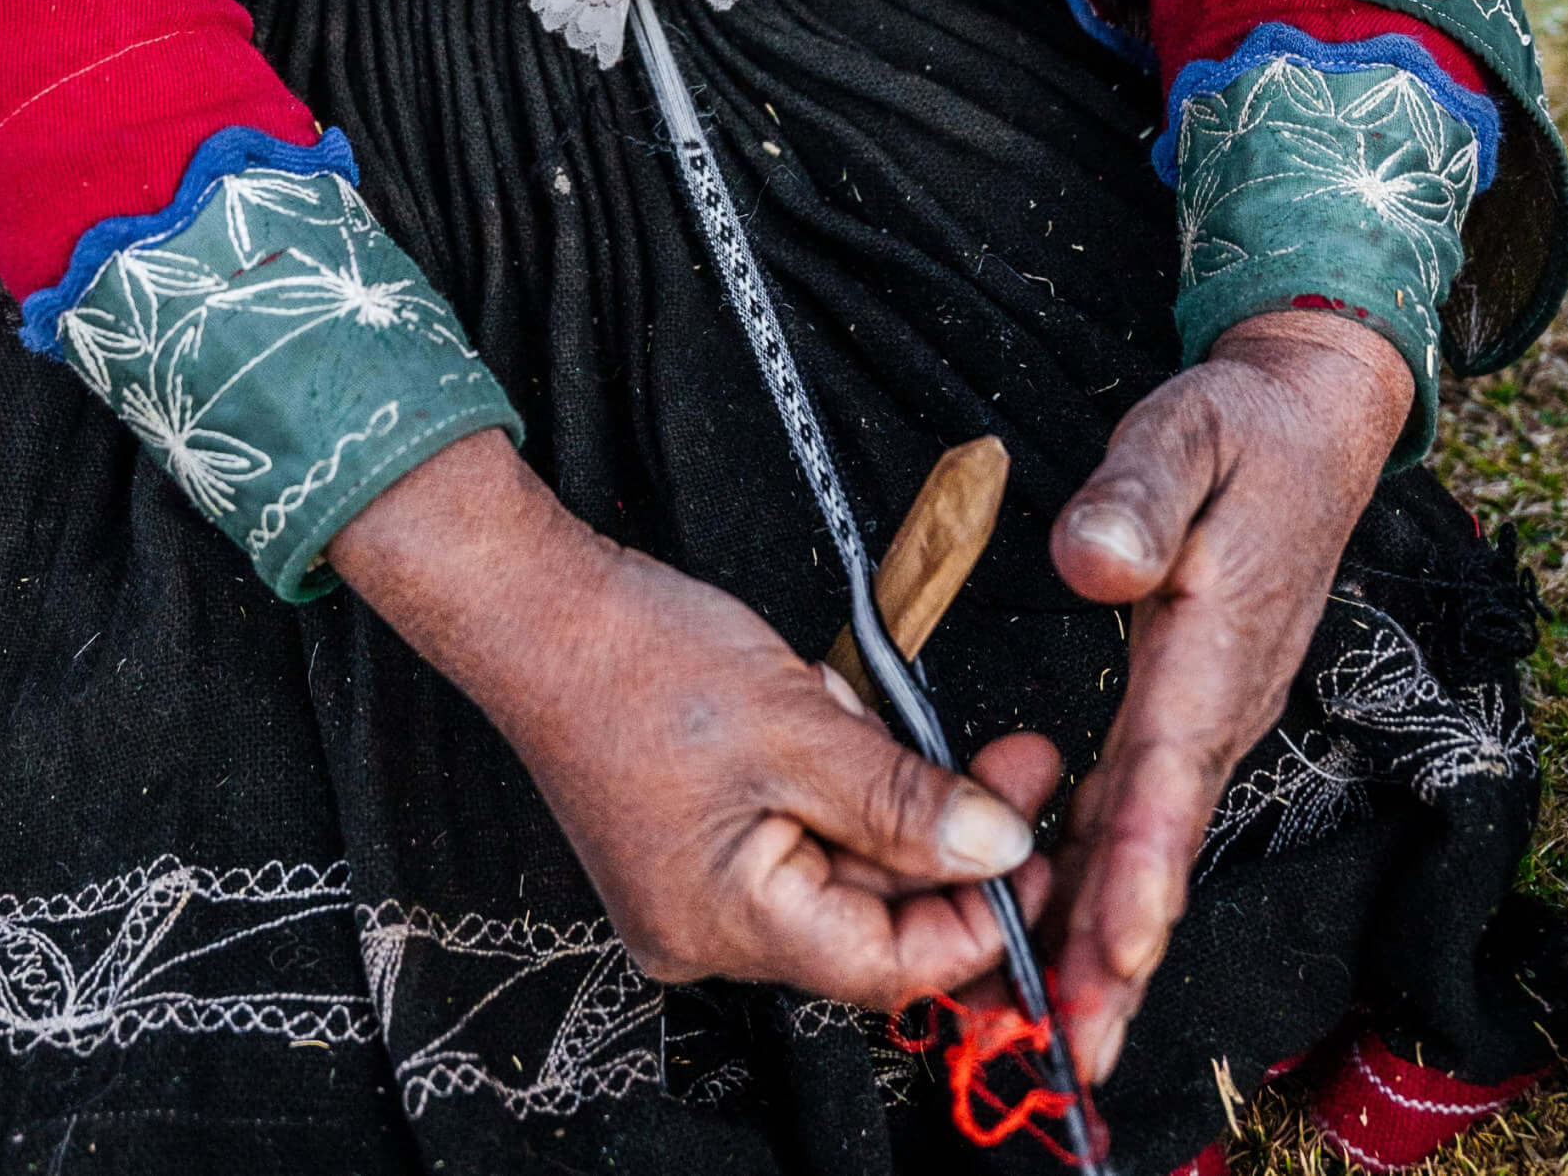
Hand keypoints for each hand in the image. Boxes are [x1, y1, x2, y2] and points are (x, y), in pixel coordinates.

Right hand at [331, 429, 1060, 1009]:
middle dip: (943, 833)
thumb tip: (996, 851)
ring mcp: (694, 887)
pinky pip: (794, 830)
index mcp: (728, 925)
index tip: (1035, 851)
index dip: (975, 917)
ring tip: (892, 714)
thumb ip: (903, 799)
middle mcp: (707, 931)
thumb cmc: (635, 657)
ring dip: (887, 795)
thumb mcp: (797, 724)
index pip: (888, 964)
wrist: (532, 602)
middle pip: (869, 911)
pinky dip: (833, 780)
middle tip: (1014, 764)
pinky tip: (838, 715)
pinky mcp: (690, 840)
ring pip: (837, 862)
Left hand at [1043, 309, 1412, 1083]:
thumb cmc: (1239, 434)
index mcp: (1214, 645)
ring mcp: (1204, 717)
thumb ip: (1138, 494)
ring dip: (1101, 939)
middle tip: (1068, 1045)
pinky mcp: (1182, 716)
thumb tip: (1090, 562)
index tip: (1112, 946)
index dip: (1140, 863)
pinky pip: (1135, 814)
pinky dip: (1099, 884)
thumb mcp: (1185, 431)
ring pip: (1145, 842)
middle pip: (1158, 841)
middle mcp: (1217, 704)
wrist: (1306, 431)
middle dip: (1114, 950)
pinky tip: (1054, 939)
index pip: (1172, 768)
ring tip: (1053, 1032)